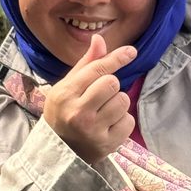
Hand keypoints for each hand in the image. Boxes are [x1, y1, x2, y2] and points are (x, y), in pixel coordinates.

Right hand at [42, 35, 136, 163]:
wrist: (59, 151)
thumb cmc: (63, 113)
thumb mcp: (66, 87)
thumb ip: (86, 64)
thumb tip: (99, 39)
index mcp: (66, 94)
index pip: (97, 70)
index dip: (116, 58)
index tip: (131, 52)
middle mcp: (79, 113)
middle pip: (112, 83)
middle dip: (111, 86)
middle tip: (101, 95)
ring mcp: (93, 130)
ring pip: (123, 101)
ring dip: (118, 103)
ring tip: (104, 111)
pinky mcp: (107, 144)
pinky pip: (128, 121)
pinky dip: (122, 121)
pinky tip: (109, 125)